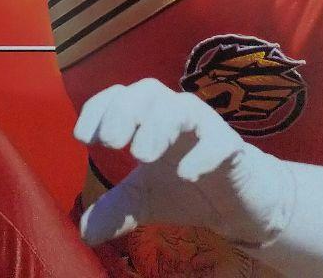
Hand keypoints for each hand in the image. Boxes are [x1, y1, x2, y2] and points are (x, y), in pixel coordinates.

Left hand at [74, 79, 294, 248]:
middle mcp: (173, 112)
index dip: (98, 109)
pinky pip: (219, 140)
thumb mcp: (145, 200)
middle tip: (112, 143)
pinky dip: (202, 153)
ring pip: (182, 107)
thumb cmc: (185, 188)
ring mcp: (205, 126)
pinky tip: (186, 174)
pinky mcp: (232, 147)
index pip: (118, 96)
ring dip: (158, 125)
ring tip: (141, 156)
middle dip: (125, 111)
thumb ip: (116, 209)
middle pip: (148, 91)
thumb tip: (84, 232)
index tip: (83, 138)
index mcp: (147, 117)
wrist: (238, 204)